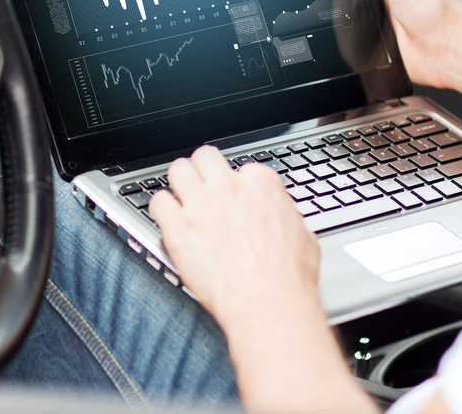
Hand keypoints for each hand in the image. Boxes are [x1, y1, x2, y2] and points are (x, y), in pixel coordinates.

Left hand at [148, 146, 320, 331]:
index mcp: (260, 183)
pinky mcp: (177, 227)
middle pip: (205, 158)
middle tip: (202, 185)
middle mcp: (227, 187)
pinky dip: (161, 208)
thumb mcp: (302, 235)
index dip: (237, 184)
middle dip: (203, 170)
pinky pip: (158, 202)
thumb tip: (283, 216)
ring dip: (179, 181)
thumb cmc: (287, 276)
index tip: (234, 197)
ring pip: (178, 170)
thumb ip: (285, 216)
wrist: (268, 302)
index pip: (241, 168)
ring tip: (181, 195)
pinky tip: (167, 218)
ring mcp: (200, 205)